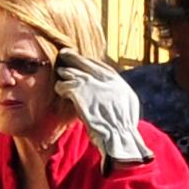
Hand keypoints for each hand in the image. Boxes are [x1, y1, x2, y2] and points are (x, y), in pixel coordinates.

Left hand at [56, 52, 151, 168]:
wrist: (118, 135)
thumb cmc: (124, 126)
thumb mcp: (129, 103)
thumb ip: (118, 92)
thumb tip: (111, 88)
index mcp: (117, 81)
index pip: (100, 65)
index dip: (89, 62)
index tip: (82, 60)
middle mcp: (104, 79)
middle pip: (84, 63)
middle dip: (73, 58)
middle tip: (64, 54)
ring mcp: (90, 84)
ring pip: (71, 72)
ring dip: (65, 73)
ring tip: (60, 73)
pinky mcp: (78, 92)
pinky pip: (63, 85)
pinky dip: (60, 87)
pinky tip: (60, 90)